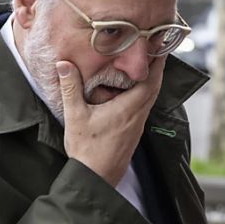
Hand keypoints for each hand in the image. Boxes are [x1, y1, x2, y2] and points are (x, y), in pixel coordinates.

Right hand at [57, 58, 165, 186]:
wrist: (96, 177)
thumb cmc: (87, 150)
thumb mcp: (75, 116)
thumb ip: (71, 88)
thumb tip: (64, 64)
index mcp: (129, 109)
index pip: (150, 80)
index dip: (157, 62)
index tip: (160, 45)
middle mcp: (138, 116)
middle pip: (154, 87)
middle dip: (156, 67)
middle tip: (155, 49)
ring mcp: (138, 124)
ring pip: (150, 97)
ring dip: (150, 80)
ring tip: (146, 65)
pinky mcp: (134, 131)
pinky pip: (143, 106)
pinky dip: (143, 93)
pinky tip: (133, 90)